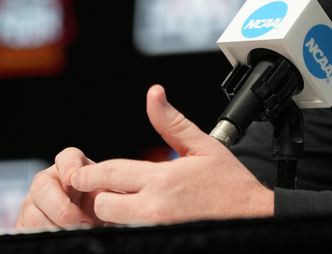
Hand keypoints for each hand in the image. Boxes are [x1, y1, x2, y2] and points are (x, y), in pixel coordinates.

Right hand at [15, 148, 104, 229]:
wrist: (89, 223)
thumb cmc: (100, 206)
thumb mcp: (109, 196)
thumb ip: (109, 193)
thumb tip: (109, 202)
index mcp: (71, 168)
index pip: (66, 158)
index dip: (69, 166)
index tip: (74, 179)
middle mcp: (48, 181)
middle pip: (41, 187)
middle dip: (63, 209)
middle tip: (84, 223)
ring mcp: (32, 202)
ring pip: (33, 215)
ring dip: (55, 228)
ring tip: (76, 233)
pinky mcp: (24, 223)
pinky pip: (26, 231)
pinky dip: (45, 237)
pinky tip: (63, 239)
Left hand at [67, 84, 273, 224]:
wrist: (252, 214)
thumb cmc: (229, 182)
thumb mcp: (203, 145)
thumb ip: (171, 122)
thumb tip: (154, 94)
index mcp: (163, 178)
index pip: (111, 173)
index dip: (90, 172)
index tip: (79, 172)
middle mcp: (156, 206)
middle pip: (103, 204)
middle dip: (96, 195)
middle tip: (95, 189)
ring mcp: (157, 227)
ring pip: (114, 224)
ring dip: (110, 214)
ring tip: (118, 202)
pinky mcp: (161, 238)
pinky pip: (129, 233)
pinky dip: (126, 225)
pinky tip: (134, 215)